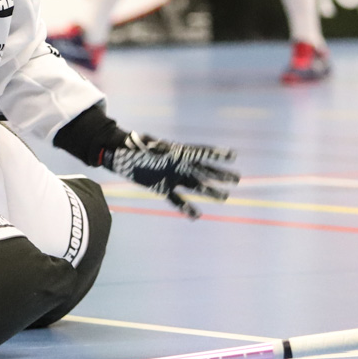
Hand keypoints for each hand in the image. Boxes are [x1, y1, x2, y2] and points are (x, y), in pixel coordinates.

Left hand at [101, 133, 238, 218]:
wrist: (120, 154)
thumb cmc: (132, 145)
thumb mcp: (142, 142)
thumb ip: (150, 145)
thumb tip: (155, 144)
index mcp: (176, 152)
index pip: (200, 152)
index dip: (216, 153)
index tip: (233, 155)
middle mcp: (178, 165)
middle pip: (203, 170)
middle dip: (220, 175)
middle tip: (237, 179)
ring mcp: (172, 177)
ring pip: (195, 186)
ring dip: (210, 192)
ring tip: (224, 197)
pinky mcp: (162, 188)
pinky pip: (177, 200)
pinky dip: (186, 208)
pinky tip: (196, 216)